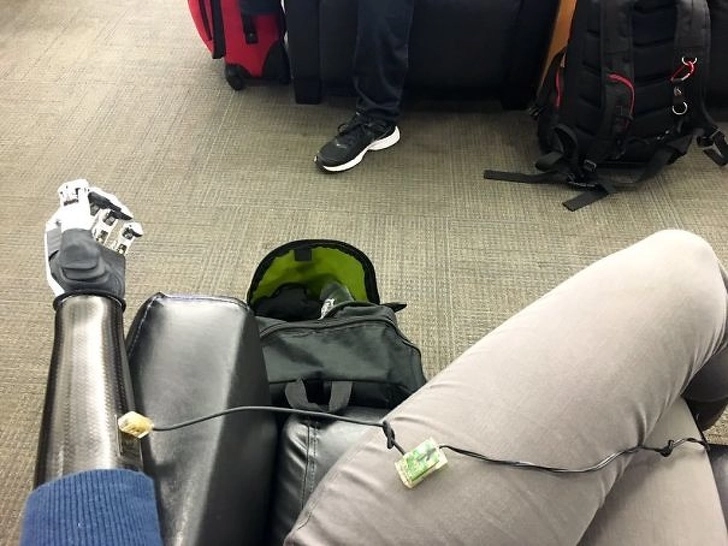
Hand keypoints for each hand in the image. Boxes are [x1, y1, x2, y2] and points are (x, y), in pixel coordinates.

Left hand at [44, 180, 142, 299]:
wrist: (96, 305)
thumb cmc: (79, 280)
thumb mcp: (73, 247)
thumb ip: (75, 219)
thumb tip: (78, 193)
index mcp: (62, 233)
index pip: (70, 203)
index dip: (83, 194)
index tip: (97, 194)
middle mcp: (79, 236)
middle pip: (91, 207)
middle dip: (104, 201)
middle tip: (115, 204)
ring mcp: (97, 245)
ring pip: (108, 217)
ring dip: (118, 210)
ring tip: (125, 213)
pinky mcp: (115, 255)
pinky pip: (124, 235)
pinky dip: (131, 229)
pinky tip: (135, 230)